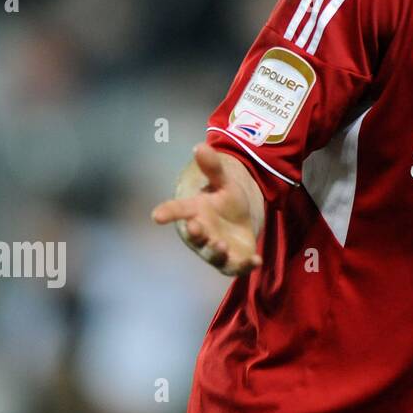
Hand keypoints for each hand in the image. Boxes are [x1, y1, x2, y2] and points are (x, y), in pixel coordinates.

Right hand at [152, 143, 263, 276]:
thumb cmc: (225, 202)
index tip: (157, 215)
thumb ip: (213, 168)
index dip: (168, 212)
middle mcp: (203, 233)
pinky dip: (245, 265)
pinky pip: (237, 266)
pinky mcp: (234, 260)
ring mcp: (217, 249)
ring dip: (216, 252)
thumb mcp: (222, 182)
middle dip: (195, 234)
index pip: (178, 210)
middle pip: (196, 236)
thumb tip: (200, 146)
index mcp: (195, 212)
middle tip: (195, 227)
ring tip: (221, 246)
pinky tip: (256, 260)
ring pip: (213, 255)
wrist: (240, 222)